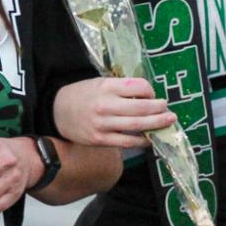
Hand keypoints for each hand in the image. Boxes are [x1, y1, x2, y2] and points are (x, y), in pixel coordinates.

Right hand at [53, 78, 174, 148]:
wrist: (57, 112)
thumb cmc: (83, 95)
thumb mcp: (100, 83)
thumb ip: (121, 88)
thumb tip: (148, 97)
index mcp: (106, 86)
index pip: (139, 87)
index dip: (150, 91)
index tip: (152, 95)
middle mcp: (105, 105)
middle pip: (142, 108)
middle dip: (160, 109)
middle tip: (169, 110)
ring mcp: (103, 124)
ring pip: (138, 125)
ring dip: (157, 124)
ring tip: (167, 122)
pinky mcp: (100, 140)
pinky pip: (128, 141)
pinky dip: (142, 140)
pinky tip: (150, 138)